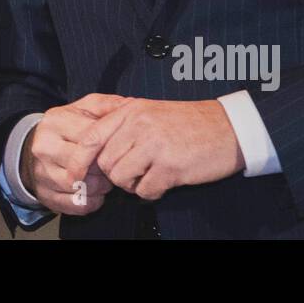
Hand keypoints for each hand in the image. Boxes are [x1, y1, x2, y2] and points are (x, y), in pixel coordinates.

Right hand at [20, 94, 126, 215]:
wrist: (32, 148)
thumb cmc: (67, 128)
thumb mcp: (85, 108)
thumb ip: (108, 105)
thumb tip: (133, 106)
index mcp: (55, 121)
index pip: (90, 137)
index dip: (110, 145)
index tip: (119, 147)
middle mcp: (44, 147)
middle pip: (85, 164)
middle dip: (105, 168)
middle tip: (113, 166)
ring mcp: (42, 173)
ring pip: (82, 187)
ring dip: (101, 186)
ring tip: (105, 178)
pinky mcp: (45, 195)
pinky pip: (77, 205)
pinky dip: (92, 201)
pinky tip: (95, 192)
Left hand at [72, 98, 244, 200]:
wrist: (228, 129)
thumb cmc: (189, 123)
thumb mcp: (150, 111)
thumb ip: (122, 123)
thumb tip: (93, 145)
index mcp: (131, 110)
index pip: (91, 136)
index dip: (79, 160)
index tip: (75, 175)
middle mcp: (139, 125)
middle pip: (105, 162)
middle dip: (115, 174)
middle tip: (134, 172)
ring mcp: (154, 145)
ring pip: (120, 178)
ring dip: (132, 184)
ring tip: (149, 175)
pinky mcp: (170, 166)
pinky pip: (144, 190)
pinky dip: (151, 192)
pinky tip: (164, 181)